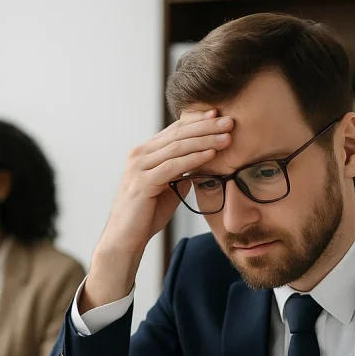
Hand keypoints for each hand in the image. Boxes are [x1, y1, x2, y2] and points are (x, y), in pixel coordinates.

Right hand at [81, 110, 232, 309]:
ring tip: (227, 136)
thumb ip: (180, 173)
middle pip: (178, 134)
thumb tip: (201, 163)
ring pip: (177, 147)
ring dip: (204, 140)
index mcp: (144, 153)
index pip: (175, 131)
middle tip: (229, 121)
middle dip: (206, 126)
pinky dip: (194, 159)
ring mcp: (139, 167)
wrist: (125, 239)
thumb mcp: (168, 188)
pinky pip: (173, 166)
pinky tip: (211, 154)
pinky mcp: (142, 182)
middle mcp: (139, 155)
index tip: (220, 116)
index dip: (198, 121)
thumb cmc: (145, 215)